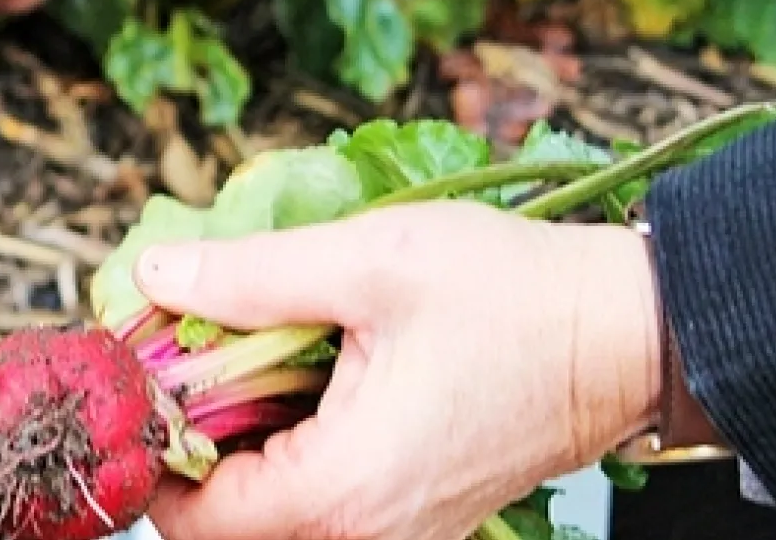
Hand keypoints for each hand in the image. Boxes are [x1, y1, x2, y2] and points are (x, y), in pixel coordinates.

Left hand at [131, 201, 663, 539]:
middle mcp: (366, 535)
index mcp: (342, 491)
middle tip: (183, 362)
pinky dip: (286, 455)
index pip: (192, 519)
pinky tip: (294, 382)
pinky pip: (320, 507)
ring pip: (269, 520)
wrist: (630, 333)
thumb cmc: (515, 297)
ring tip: (238, 363)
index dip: (149, 449)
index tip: (145, 376)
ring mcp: (394, 533)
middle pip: (223, 528)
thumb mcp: (369, 261)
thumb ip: (248, 276)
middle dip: (187, 449)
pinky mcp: (414, 516)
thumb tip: (150, 275)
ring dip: (236, 451)